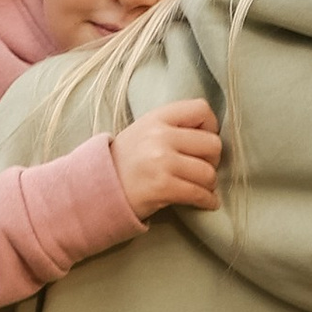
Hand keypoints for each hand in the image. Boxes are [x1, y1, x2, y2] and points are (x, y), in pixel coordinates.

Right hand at [112, 96, 221, 218]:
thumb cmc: (127, 161)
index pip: (202, 109)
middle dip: (213, 160)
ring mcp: (161, 161)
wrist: (97, 188)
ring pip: (208, 172)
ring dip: (209, 184)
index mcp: (158, 117)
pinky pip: (199, 193)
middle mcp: (160, 136)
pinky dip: (207, 201)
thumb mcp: (145, 131)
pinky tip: (207, 202)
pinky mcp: (162, 187)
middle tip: (203, 169)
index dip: (211, 126)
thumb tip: (211, 134)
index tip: (203, 142)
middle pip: (212, 144)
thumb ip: (174, 126)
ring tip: (202, 187)